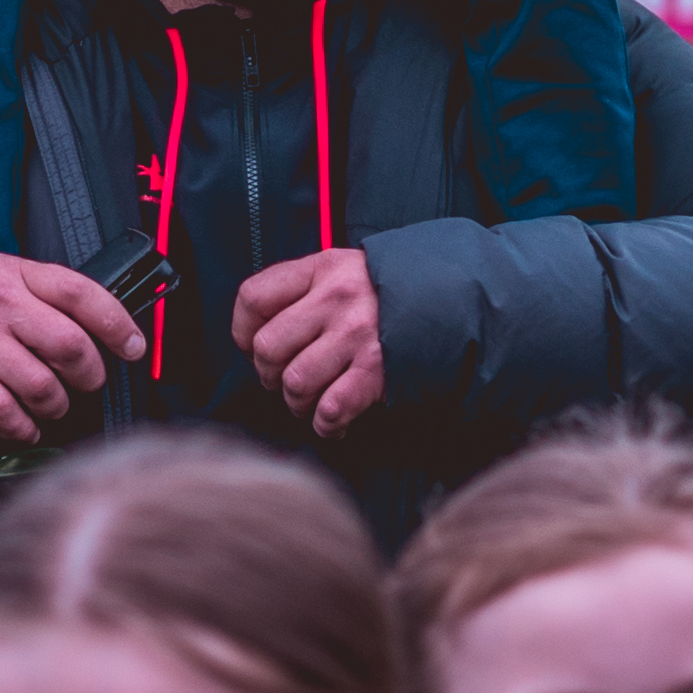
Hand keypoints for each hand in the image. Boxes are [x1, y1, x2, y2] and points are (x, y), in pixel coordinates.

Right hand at [0, 250, 139, 442]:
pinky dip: (23, 428)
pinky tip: (28, 424)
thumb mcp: (20, 274)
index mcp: (23, 276)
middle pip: (68, 346)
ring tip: (55, 401)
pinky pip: (2, 412)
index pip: (80, 295)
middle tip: (87, 379)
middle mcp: (1, 308)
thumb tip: (115, 333)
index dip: (116, 324)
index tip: (133, 347)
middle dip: (90, 373)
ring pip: (40, 387)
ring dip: (58, 404)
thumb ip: (61, 298)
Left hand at [231, 247, 386, 437]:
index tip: (251, 345)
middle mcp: (336, 299)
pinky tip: (333, 419)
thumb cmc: (384, 291)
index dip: (242, 330)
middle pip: (267, 348)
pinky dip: (326, 423)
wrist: (450, 297)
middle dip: (269, 374)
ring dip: (297, 402)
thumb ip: (301, 291)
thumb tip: (254, 338)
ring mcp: (357, 336)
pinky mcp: (377, 371)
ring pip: (295, 383)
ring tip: (310, 399)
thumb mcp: (342, 269)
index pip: (253, 298)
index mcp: (321, 269)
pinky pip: (331, 409)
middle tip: (284, 378)